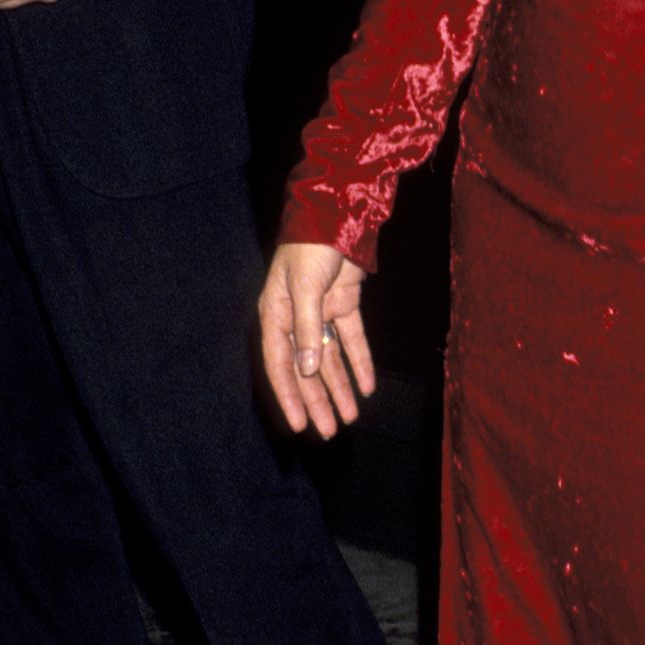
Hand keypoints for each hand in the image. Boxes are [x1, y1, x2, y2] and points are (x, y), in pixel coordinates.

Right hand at [259, 241, 375, 438]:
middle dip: (319, 400)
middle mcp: (296, 318)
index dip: (290, 396)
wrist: (336, 213)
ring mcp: (321, 312)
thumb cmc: (311, 246)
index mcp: (276, 315)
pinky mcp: (344, 305)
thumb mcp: (306, 287)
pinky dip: (360, 362)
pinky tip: (368, 386)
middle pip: (307, 368)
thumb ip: (307, 329)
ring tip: (351, 417)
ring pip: (330, 359)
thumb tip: (308, 370)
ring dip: (340, 387)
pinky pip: (352, 340)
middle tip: (330, 431)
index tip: (300, 424)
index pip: (280, 364)